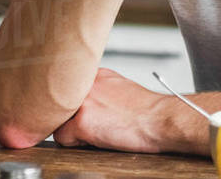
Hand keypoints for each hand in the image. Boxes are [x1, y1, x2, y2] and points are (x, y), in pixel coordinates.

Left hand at [53, 68, 171, 152]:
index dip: (74, 106)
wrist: (162, 119)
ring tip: (96, 132)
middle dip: (69, 116)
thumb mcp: (121, 88)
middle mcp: (86, 84)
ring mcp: (83, 101)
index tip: (83, 114)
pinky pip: (62, 137)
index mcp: (95, 75)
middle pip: (60, 103)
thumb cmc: (148, 111)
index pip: (68, 90)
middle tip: (90, 125)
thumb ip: (100, 91)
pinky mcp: (83, 121)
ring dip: (72, 130)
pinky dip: (76, 144)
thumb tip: (90, 103)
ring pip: (58, 119)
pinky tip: (96, 139)